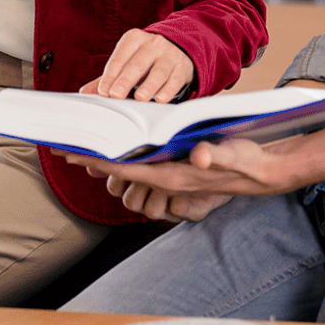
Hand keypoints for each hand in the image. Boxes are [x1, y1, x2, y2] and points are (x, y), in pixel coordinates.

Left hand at [67, 133, 298, 215]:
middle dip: (90, 160)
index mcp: (174, 176)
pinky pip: (141, 166)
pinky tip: (113, 147)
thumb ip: (218, 155)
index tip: (72, 154)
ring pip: (128, 169)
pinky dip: (122, 157)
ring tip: (79, 144)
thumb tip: (201, 154)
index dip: (98, 162)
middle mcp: (167, 179)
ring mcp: (170, 177)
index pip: (127, 170)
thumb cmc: (247, 162)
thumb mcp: (234, 155)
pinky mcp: (175, 171)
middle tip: (61, 146)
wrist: (264, 174)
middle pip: (120, 171)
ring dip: (103, 159)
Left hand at [79, 30, 194, 102]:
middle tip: (116, 95)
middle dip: (125, 80)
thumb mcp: (127, 61)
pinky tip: (161, 99)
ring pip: (159, 70)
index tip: (103, 91)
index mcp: (133, 39)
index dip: (110, 75)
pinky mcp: (183, 66)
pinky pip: (175, 78)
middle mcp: (152, 43)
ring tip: (140, 98)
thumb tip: (85, 93)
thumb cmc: (145, 59)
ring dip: (149, 85)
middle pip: (137, 63)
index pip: (119, 57)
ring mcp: (169, 54)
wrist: (178, 48)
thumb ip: (108, 77)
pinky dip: (168, 89)